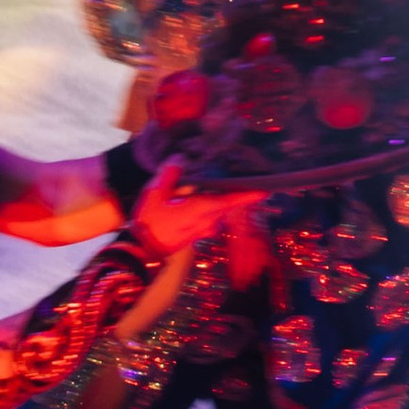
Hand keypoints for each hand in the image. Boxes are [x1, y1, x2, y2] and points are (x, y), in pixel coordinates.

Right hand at [130, 158, 252, 254]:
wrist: (140, 250)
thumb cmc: (150, 222)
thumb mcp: (155, 192)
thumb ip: (170, 172)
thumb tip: (181, 157)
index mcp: (202, 209)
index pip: (232, 200)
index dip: (249, 194)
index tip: (267, 189)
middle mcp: (207, 221)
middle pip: (230, 205)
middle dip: (242, 193)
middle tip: (254, 179)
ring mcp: (202, 230)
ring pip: (220, 212)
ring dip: (226, 200)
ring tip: (229, 183)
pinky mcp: (195, 234)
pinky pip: (211, 218)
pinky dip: (214, 207)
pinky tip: (207, 196)